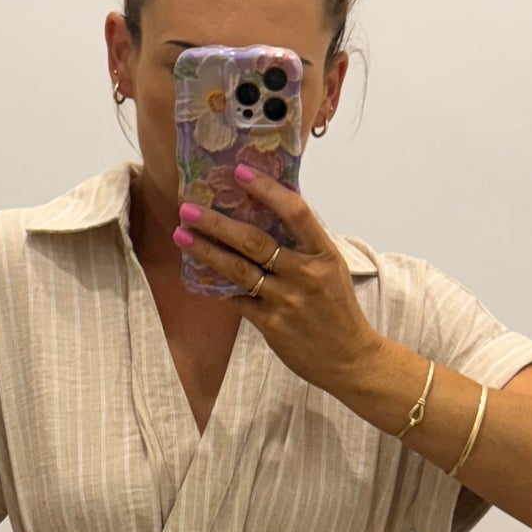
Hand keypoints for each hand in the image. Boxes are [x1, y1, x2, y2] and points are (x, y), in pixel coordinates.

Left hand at [173, 163, 380, 396]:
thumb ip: (305, 245)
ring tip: (182, 236)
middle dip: (217, 223)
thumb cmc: (338, 310)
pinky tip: (200, 276)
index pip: (296, 212)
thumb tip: (272, 212)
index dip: (267, 190)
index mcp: (323, 254)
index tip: (241, 173)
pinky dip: (220, 288)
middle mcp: (305, 274)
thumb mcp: (332, 269)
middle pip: (254, 241)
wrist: (349, 358)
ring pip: (239, 270)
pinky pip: (239, 300)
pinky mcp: (272, 325)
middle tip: (188, 208)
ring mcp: (286, 300)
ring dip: (207, 252)